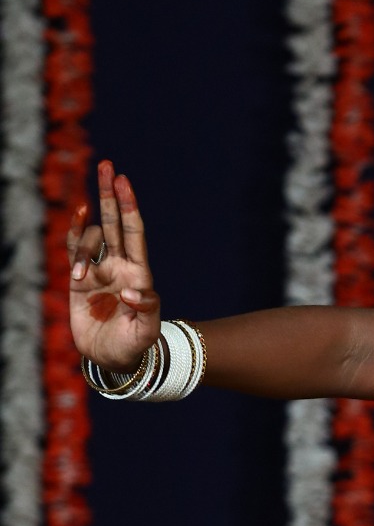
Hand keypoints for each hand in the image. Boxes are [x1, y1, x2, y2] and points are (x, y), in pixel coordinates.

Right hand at [67, 161, 159, 376]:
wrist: (112, 360)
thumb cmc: (135, 346)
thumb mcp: (147, 332)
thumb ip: (146, 310)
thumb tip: (133, 291)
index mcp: (139, 273)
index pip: (135, 233)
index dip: (129, 207)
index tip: (124, 182)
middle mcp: (120, 265)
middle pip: (115, 222)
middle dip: (111, 195)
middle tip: (108, 166)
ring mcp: (99, 270)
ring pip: (92, 238)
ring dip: (84, 247)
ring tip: (82, 277)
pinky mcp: (79, 280)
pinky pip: (75, 250)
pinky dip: (74, 234)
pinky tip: (77, 216)